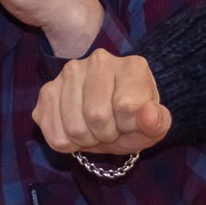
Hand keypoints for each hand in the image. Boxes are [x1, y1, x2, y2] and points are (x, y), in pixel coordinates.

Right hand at [32, 49, 169, 155]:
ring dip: (86, 140)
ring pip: (73, 127)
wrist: (110, 119)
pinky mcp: (47, 90)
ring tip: (95, 129)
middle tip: (111, 129)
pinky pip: (54, 133)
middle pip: (96, 115)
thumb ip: (158, 122)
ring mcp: (70, 73)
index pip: (126, 105)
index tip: (130, 122)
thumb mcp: (154, 125)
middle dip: (106, 134)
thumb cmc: (134, 119)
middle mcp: (100, 60)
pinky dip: (67, 144)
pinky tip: (76, 131)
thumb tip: (148, 115)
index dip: (128, 125)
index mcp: (132, 66)